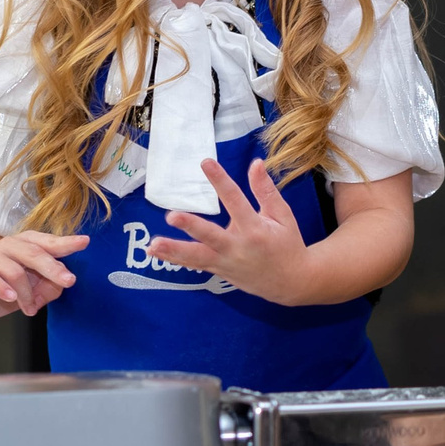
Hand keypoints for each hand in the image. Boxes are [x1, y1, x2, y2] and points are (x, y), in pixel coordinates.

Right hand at [0, 230, 89, 318]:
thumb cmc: (15, 283)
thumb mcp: (39, 286)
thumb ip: (52, 285)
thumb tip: (60, 285)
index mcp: (30, 243)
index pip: (50, 242)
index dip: (67, 242)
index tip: (84, 242)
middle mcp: (12, 245)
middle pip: (34, 253)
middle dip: (53, 268)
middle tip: (69, 281)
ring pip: (15, 272)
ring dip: (27, 294)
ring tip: (31, 309)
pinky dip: (3, 289)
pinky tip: (11, 298)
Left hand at [150, 159, 313, 304]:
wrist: (292, 282)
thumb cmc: (288, 244)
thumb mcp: (283, 215)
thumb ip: (266, 190)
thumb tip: (255, 163)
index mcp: (256, 229)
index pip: (235, 201)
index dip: (220, 180)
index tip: (206, 163)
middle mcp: (238, 247)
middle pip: (211, 236)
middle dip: (191, 227)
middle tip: (171, 216)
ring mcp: (226, 262)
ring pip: (196, 257)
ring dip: (173, 250)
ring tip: (153, 245)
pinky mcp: (219, 271)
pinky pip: (194, 264)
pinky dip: (174, 259)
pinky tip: (154, 252)